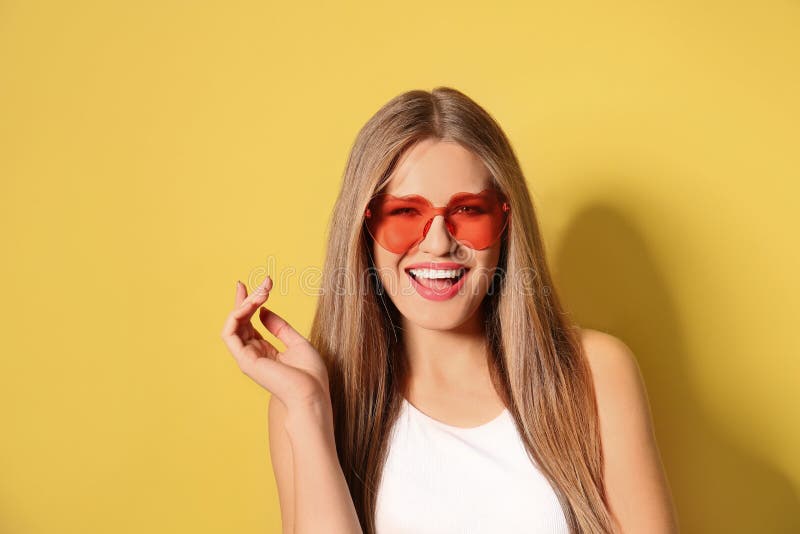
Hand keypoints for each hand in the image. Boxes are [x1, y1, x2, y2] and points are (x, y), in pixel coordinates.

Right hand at [220, 276, 330, 409]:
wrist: (312, 393)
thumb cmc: (309, 374)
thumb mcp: (297, 342)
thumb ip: (279, 327)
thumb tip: (263, 311)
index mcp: (265, 352)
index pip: (250, 323)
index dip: (251, 303)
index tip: (260, 285)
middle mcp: (252, 354)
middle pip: (241, 320)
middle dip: (249, 298)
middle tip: (265, 282)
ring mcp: (246, 357)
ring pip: (234, 323)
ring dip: (246, 303)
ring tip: (263, 293)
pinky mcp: (244, 360)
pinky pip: (230, 333)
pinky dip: (237, 315)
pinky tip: (251, 304)